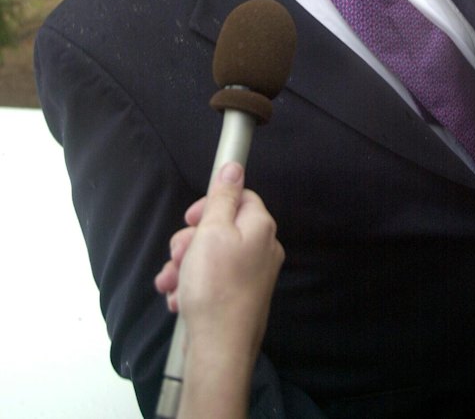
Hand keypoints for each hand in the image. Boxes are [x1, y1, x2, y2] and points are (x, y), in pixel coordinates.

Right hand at [155, 162, 284, 356]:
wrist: (218, 348)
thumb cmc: (215, 289)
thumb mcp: (211, 230)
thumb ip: (222, 197)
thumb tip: (234, 167)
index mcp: (260, 227)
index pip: (240, 197)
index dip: (211, 205)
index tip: (192, 219)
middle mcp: (262, 250)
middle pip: (221, 228)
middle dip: (191, 241)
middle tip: (179, 255)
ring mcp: (252, 276)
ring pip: (211, 256)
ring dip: (185, 266)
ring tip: (171, 282)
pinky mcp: (240, 298)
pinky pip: (212, 280)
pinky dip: (192, 285)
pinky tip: (178, 298)